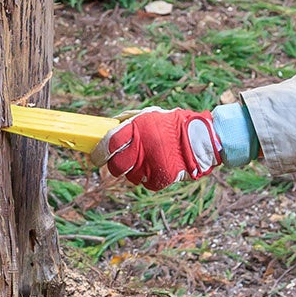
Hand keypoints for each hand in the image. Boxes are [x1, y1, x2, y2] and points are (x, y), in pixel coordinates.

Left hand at [96, 107, 220, 188]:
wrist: (199, 138)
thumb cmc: (170, 124)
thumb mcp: (148, 114)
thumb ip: (126, 121)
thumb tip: (108, 127)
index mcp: (136, 129)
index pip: (108, 145)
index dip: (98, 153)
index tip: (96, 156)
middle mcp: (141, 148)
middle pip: (115, 166)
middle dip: (113, 165)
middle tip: (117, 161)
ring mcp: (150, 165)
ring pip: (129, 176)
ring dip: (132, 170)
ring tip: (145, 159)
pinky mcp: (160, 178)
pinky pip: (144, 182)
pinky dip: (147, 176)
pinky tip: (156, 165)